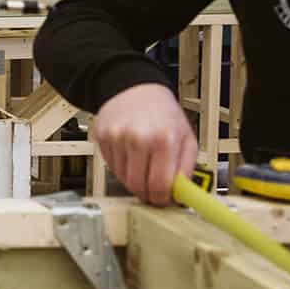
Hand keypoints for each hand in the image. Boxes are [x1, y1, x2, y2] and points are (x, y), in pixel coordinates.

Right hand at [91, 83, 197, 205]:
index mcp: (163, 139)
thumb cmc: (163, 113)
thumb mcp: (187, 138)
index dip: (161, 198)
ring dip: (133, 180)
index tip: (163, 200)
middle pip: (137, 186)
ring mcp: (117, 138)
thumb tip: (183, 193)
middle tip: (153, 191)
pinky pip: (111, 166)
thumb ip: (187, 168)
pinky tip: (130, 156)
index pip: (159, 185)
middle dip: (146, 194)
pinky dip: (121, 168)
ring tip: (143, 167)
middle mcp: (138, 138)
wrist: (136, 88)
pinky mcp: (102, 137)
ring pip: (122, 178)